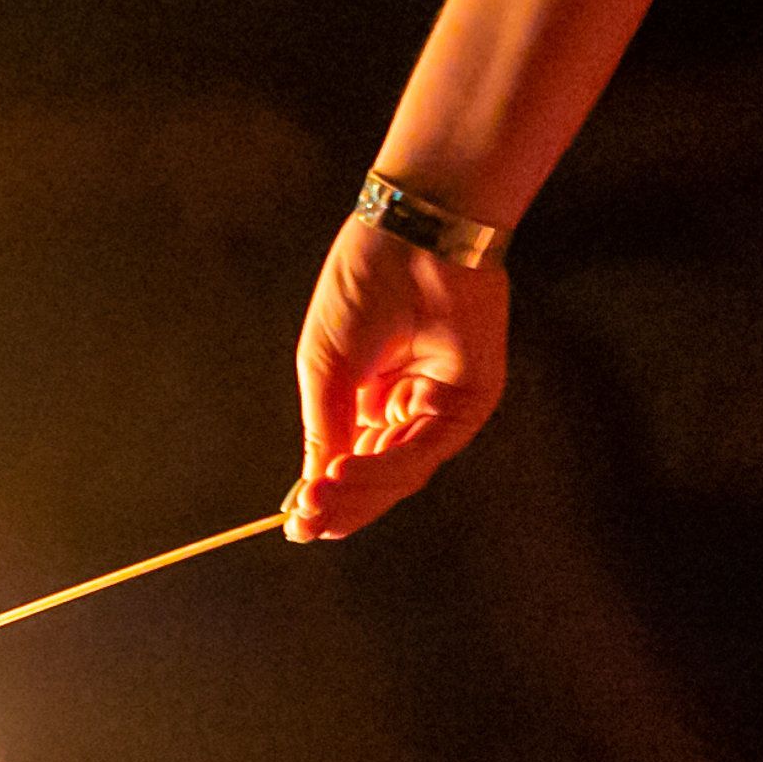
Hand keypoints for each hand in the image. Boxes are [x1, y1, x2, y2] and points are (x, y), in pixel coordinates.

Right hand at [289, 211, 509, 539]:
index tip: (294, 523)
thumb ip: (324, 431)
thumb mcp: (325, 370)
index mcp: (368, 400)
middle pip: (376, 478)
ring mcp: (438, 408)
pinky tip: (344, 470)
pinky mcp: (468, 403)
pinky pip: (424, 451)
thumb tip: (309, 490)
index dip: (323, 497)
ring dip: (357, 491)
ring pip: (400, 473)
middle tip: (304, 520)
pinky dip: (384, 468)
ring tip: (317, 497)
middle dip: (339, 503)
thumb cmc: (362, 287)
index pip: (349, 463)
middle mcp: (406, 410)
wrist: (410, 237)